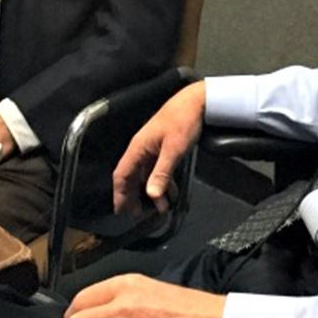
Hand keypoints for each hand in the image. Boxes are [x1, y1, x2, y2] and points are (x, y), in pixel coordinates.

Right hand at [112, 81, 204, 215]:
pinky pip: (158, 169)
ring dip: (152, 191)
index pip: (121, 175)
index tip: (122, 210)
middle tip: (139, 214)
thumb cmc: (183, 121)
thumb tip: (151, 194)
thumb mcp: (174, 150)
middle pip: (132, 177)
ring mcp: (152, 148)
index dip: (120, 194)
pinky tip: (171, 193)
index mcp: (138, 148)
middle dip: (134, 197)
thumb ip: (162, 173)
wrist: (197, 102)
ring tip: (160, 208)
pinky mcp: (163, 148)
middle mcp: (141, 149)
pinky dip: (162, 182)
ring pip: (146, 175)